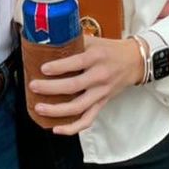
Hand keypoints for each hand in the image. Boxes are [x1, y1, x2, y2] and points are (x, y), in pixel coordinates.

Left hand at [28, 36, 143, 135]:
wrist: (134, 61)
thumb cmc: (109, 49)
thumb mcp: (93, 40)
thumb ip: (73, 41)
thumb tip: (48, 41)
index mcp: (96, 57)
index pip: (76, 63)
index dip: (58, 67)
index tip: (42, 69)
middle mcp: (100, 76)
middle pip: (73, 87)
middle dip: (50, 88)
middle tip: (33, 86)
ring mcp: (101, 92)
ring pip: (78, 107)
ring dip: (57, 110)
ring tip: (39, 108)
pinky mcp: (102, 103)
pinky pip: (88, 120)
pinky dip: (72, 128)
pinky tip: (56, 129)